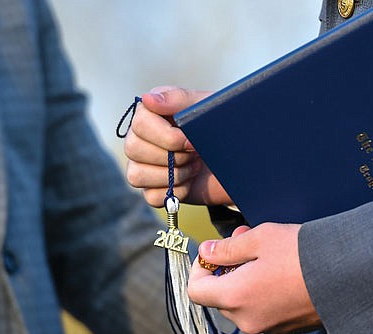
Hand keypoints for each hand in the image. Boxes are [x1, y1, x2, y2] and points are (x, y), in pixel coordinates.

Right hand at [124, 86, 231, 206]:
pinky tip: (190, 182)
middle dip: (173, 156)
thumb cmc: (220, 126)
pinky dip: (176, 192)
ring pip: (137, 175)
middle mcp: (140, 137)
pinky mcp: (152, 188)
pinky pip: (151, 196)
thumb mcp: (206, 107)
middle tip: (195, 152)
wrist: (238, 156)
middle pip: (134, 149)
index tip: (191, 140)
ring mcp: (142, 164)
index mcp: (151, 112)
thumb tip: (148, 98)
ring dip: (174, 175)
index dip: (167, 137)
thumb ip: (179, 99)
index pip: (139, 124)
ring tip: (194, 166)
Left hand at [188, 224, 321, 333]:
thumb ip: (227, 248)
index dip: (199, 269)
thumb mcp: (260, 239)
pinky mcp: (288, 329)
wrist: (350, 275)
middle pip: (220, 297)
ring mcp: (269, 327)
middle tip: (245, 239)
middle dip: (227, 268)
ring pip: (243, 303)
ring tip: (268, 254)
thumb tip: (206, 252)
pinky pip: (264, 310)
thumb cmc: (303, 253)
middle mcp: (248, 320)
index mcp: (235, 298)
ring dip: (246, 279)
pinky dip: (265, 292)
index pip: (195, 291)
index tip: (214, 252)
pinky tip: (284, 272)